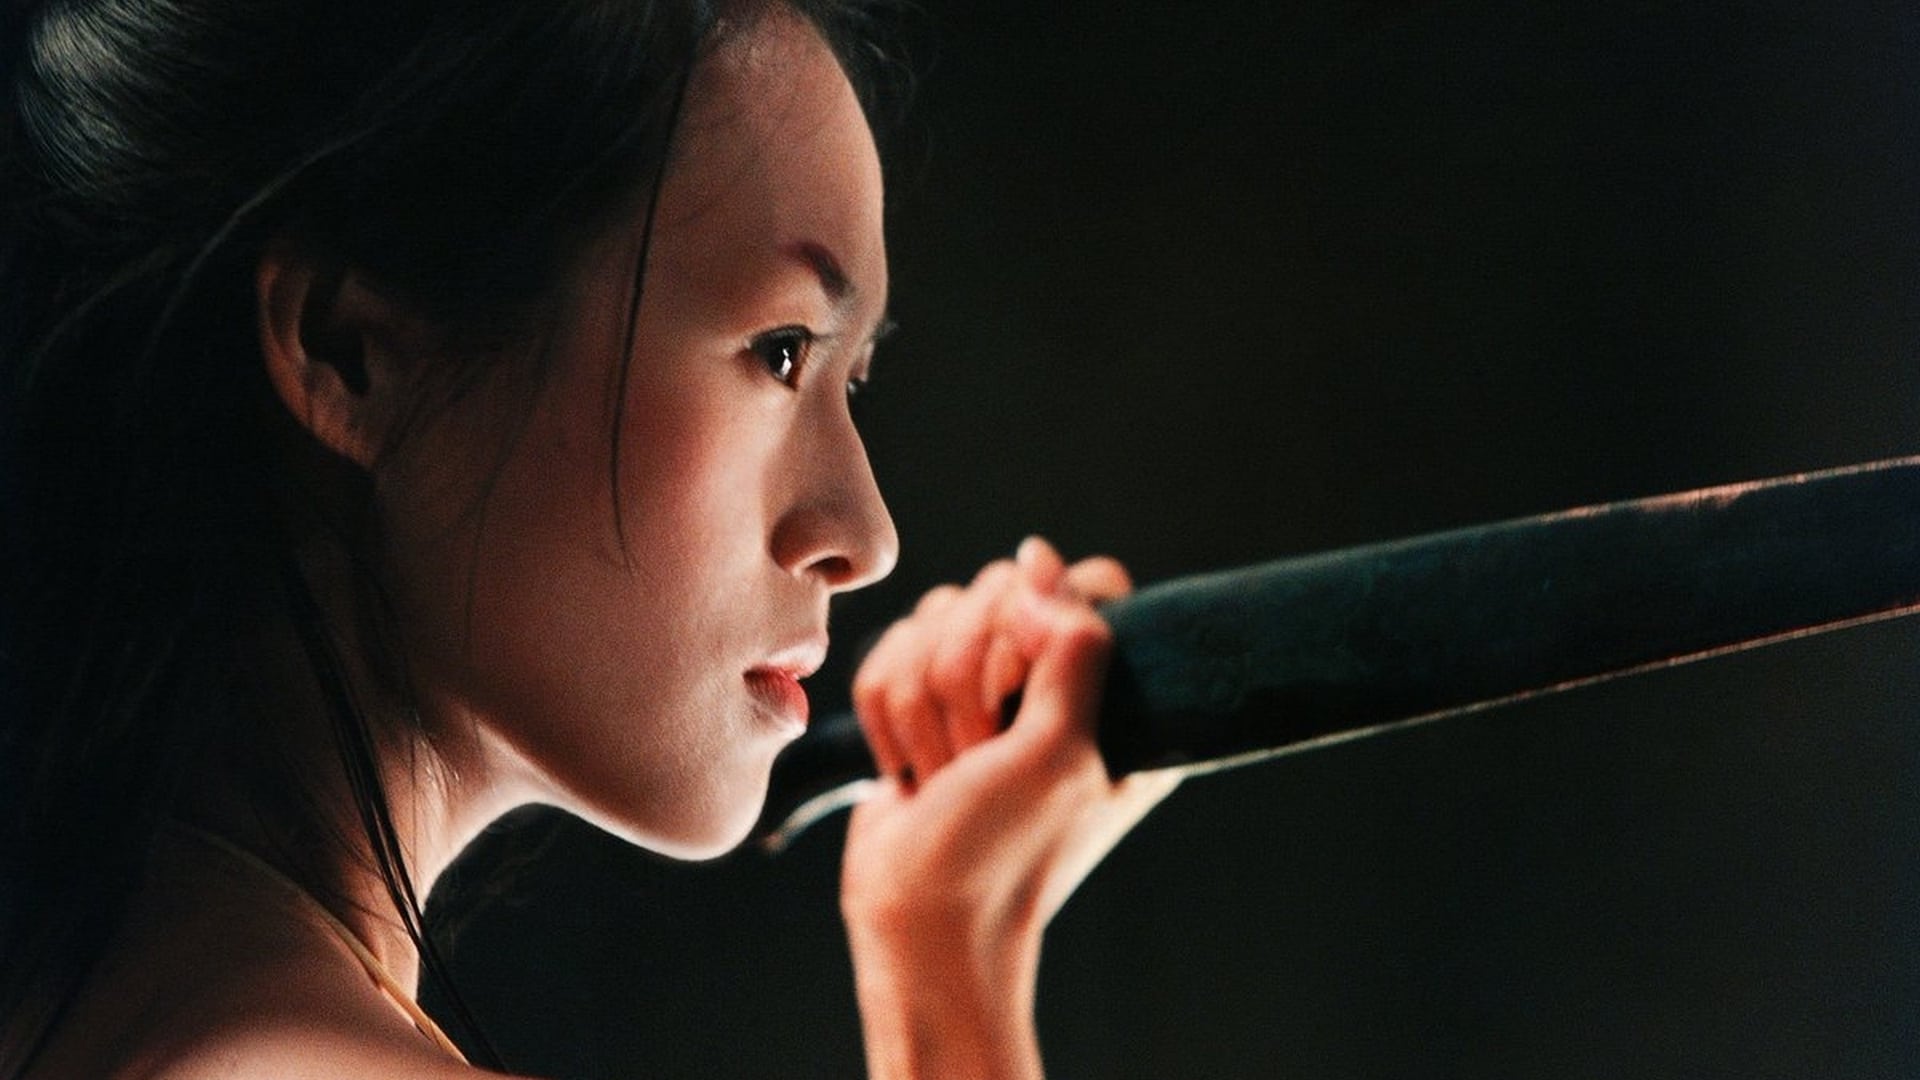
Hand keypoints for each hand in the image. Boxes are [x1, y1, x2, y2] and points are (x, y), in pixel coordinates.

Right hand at [840, 537, 1179, 1078]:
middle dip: (967, 680)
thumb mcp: (1061, 750)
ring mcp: (988, 692)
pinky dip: (889, 718)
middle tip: (979, 757)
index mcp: (1120, 694)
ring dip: (924, 707)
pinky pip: (889, 652)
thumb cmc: (1001, 854)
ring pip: (935, 617)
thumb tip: (1040, 556)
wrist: (920, 926)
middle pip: (998, 589)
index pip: (1091, 584)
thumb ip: (1070, 645)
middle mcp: (1056, 683)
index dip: (1038, 621)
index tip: (1020, 689)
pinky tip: (910, 774)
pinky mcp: (926, 704)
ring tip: (944, 775)